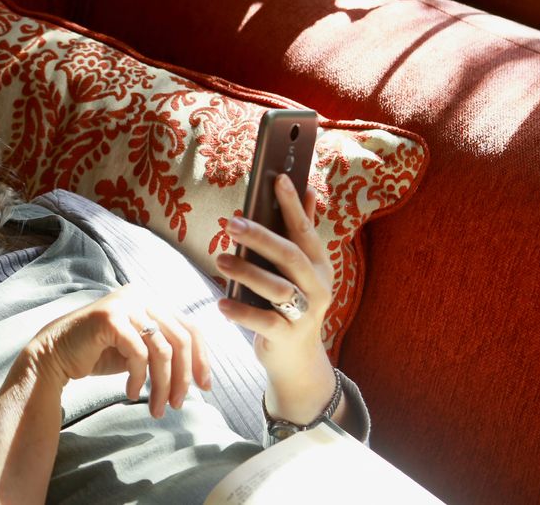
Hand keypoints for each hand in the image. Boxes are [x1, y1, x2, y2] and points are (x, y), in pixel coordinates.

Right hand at [24, 284, 211, 418]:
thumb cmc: (98, 354)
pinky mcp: (110, 318)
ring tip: (156, 408)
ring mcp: (125, 304)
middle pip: (181, 339)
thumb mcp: (139, 350)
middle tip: (177, 405)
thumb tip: (196, 376)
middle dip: (183, 377)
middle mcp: (141, 296)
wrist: (55, 354)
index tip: (205, 387)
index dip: (201, 359)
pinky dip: (139, 378)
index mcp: (152, 301)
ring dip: (162, 384)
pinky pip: (139, 354)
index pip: (190, 328)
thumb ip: (164, 351)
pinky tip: (131, 392)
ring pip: (162, 350)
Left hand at [215, 174, 336, 422]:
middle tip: (232, 222)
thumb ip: (301, 231)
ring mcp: (305, 313)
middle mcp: (317, 286)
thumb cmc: (292, 305)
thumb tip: (308, 190)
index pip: (305, 230)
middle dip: (261, 236)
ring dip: (247, 272)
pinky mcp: (288, 336)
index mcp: (319, 264)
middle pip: (291, 255)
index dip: (293, 205)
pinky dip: (242, 312)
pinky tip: (221, 303)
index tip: (278, 179)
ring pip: (278, 288)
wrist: (297, 359)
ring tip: (220, 259)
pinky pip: (264, 322)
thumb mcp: (300, 270)